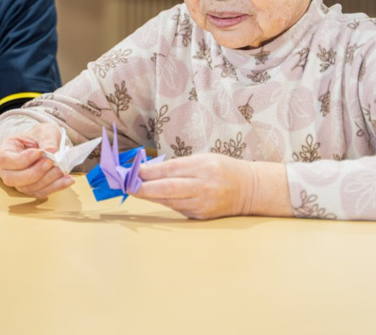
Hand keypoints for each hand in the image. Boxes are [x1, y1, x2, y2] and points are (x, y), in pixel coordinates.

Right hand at [0, 123, 73, 197]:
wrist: (47, 144)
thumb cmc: (40, 136)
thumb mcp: (44, 131)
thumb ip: (47, 140)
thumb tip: (51, 150)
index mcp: (6, 151)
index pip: (5, 160)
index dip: (22, 159)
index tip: (39, 152)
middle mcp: (8, 170)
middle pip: (12, 179)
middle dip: (34, 173)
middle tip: (50, 162)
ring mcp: (19, 182)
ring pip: (28, 188)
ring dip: (47, 180)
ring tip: (61, 169)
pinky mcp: (32, 189)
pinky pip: (41, 192)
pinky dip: (56, 187)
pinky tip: (68, 180)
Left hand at [135, 154, 255, 219]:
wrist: (249, 189)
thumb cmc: (222, 168)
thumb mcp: (202, 159)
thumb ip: (178, 165)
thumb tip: (150, 171)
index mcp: (204, 167)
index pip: (171, 170)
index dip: (150, 172)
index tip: (133, 171)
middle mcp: (204, 186)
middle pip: (168, 189)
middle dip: (144, 188)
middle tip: (127, 185)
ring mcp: (203, 204)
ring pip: (170, 201)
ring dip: (150, 196)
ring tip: (135, 190)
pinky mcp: (202, 216)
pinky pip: (178, 209)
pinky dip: (165, 202)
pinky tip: (154, 197)